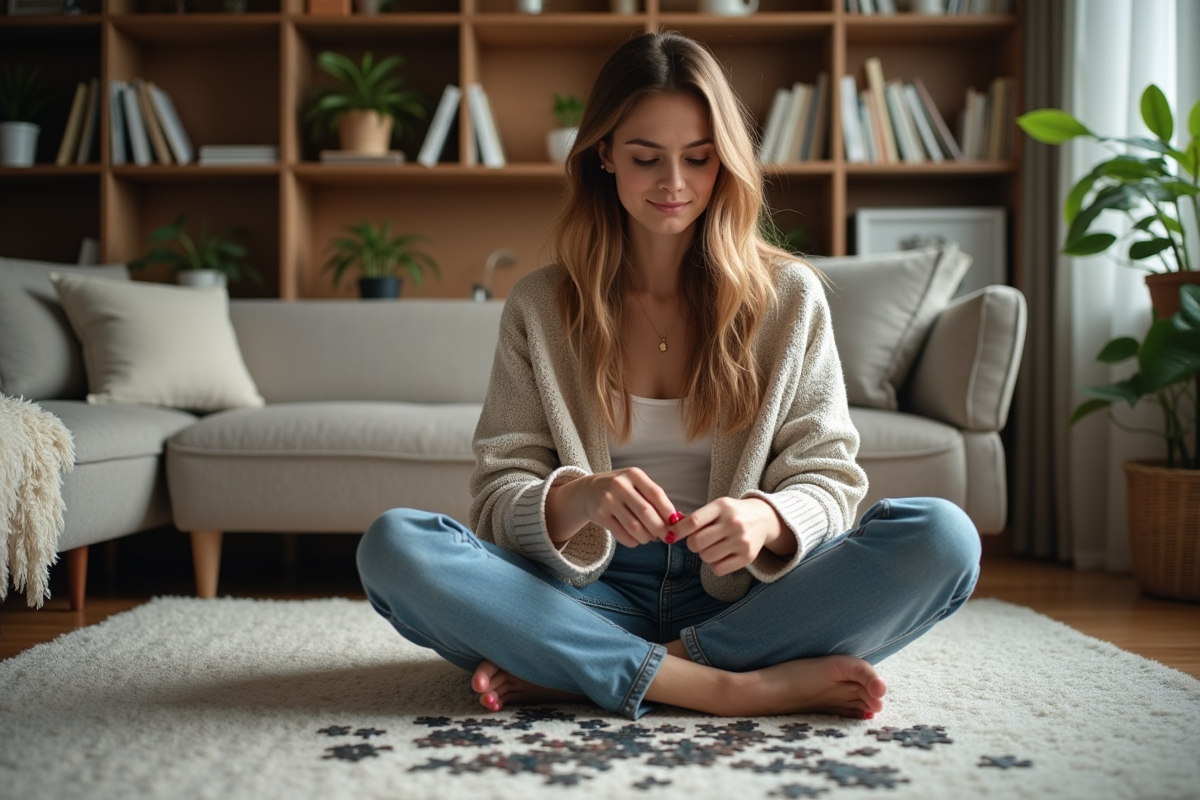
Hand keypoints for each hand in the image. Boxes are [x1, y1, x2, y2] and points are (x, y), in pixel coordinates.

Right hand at [547, 468, 675, 547]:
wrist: (588, 490)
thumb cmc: (621, 489)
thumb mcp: (636, 484)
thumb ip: (655, 498)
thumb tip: (679, 518)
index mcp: (633, 475)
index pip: (656, 494)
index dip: (669, 512)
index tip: (676, 524)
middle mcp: (619, 485)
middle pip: (646, 513)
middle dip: (660, 529)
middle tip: (666, 537)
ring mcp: (607, 500)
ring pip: (634, 527)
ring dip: (646, 537)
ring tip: (650, 538)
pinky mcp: (599, 514)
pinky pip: (621, 534)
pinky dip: (633, 542)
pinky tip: (636, 540)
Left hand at [670, 498, 793, 575]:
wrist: (763, 519)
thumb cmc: (732, 514)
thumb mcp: (717, 507)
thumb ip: (696, 518)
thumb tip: (670, 530)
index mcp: (722, 506)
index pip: (693, 522)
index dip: (677, 531)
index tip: (671, 536)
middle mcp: (733, 523)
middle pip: (697, 542)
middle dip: (693, 544)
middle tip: (699, 541)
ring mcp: (742, 540)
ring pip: (706, 557)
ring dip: (705, 554)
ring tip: (713, 546)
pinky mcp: (748, 557)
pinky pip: (718, 569)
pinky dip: (715, 565)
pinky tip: (722, 555)